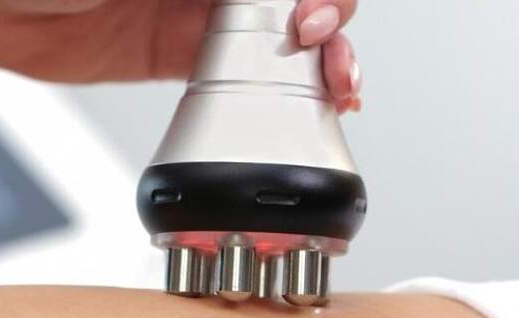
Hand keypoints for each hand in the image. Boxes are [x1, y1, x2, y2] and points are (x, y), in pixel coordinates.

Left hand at [0, 0, 361, 112]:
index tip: (311, 15)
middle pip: (299, 0)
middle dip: (328, 25)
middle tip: (320, 48)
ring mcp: (202, 17)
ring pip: (282, 39)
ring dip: (319, 66)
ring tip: (334, 88)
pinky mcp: (184, 58)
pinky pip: (243, 79)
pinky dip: (278, 96)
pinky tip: (304, 107)